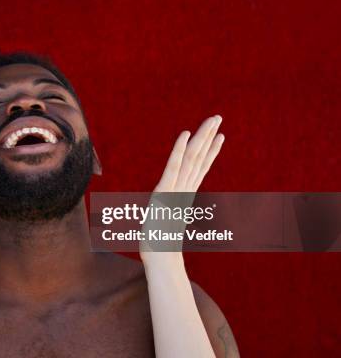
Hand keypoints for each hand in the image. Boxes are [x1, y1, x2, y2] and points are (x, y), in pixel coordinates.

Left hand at [141, 115, 224, 267]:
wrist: (160, 260)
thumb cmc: (160, 244)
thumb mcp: (165, 223)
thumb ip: (170, 215)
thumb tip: (171, 214)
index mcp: (184, 195)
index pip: (199, 168)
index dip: (210, 151)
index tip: (219, 136)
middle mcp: (183, 189)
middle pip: (199, 157)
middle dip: (209, 136)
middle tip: (219, 117)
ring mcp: (176, 190)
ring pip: (192, 158)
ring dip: (202, 136)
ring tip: (213, 119)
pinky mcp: (165, 193)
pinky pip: (174, 168)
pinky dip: (179, 150)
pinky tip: (186, 134)